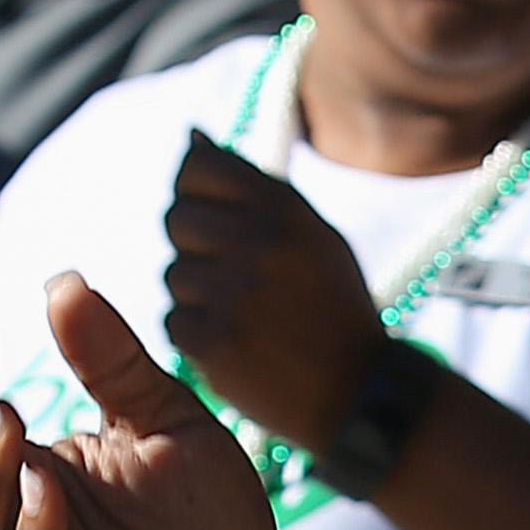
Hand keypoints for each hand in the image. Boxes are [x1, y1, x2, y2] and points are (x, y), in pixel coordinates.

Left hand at [158, 134, 384, 453]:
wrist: (357, 392)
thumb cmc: (331, 305)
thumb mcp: (312, 234)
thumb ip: (252, 185)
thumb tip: (191, 137)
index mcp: (285, 210)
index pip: (198, 168)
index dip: (196, 190)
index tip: (214, 214)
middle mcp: (258, 244)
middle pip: (176, 218)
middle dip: (194, 244)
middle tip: (233, 274)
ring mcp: (233, 294)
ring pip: (172, 274)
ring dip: (197, 293)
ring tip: (243, 313)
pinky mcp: (212, 341)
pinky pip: (173, 319)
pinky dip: (196, 333)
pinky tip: (236, 342)